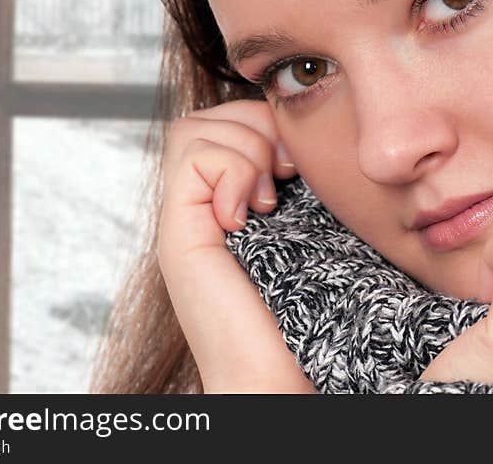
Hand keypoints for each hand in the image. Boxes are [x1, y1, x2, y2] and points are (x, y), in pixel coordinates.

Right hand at [156, 99, 314, 392]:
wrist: (283, 375)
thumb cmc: (313, 310)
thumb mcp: (314, 225)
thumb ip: (300, 182)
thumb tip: (305, 132)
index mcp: (230, 201)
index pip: (227, 120)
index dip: (265, 123)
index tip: (298, 166)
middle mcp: (201, 207)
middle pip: (205, 117)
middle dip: (254, 126)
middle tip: (285, 174)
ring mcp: (184, 221)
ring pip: (192, 129)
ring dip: (245, 149)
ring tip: (268, 200)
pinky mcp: (178, 237)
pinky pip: (192, 159)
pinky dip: (230, 172)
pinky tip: (248, 216)